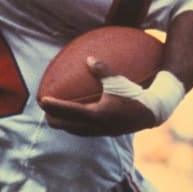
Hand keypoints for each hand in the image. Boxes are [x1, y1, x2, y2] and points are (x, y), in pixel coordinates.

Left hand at [40, 57, 158, 136]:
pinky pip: (82, 131)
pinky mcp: (103, 133)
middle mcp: (95, 126)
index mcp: (96, 114)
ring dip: (61, 122)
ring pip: (72, 130)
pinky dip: (73, 124)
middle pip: (64, 125)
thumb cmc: (134, 94)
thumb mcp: (118, 81)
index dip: (52, 106)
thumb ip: (102, 70)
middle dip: (52, 117)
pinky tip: (73, 117)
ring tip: (53, 114)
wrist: (150, 113)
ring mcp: (99, 131)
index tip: (42, 100)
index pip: (67, 111)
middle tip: (44, 106)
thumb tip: (88, 58)